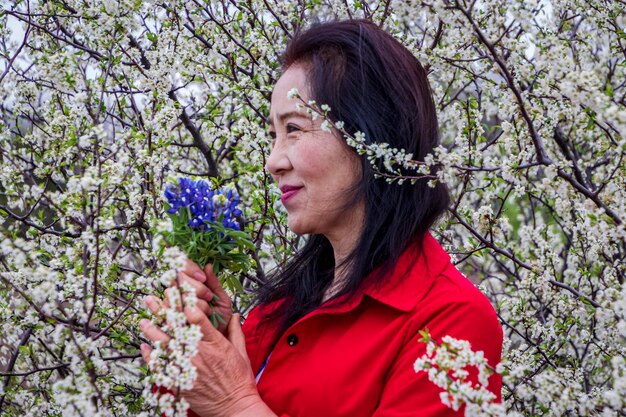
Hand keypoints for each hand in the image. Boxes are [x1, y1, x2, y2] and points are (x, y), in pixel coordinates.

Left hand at [140, 309, 275, 416]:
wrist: (234, 407)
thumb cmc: (239, 381)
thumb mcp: (242, 353)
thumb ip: (235, 332)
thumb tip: (234, 315)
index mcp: (215, 344)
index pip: (198, 318)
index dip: (186, 303)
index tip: (177, 292)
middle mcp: (199, 354)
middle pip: (177, 328)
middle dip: (164, 311)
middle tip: (154, 299)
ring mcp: (187, 368)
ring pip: (165, 345)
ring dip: (153, 331)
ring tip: (144, 321)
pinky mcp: (180, 381)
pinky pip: (160, 367)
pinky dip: (150, 357)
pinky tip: (144, 347)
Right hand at [147, 260, 232, 334]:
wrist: (219, 341)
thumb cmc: (221, 320)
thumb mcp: (222, 300)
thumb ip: (214, 284)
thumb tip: (208, 266)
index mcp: (193, 285)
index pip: (183, 266)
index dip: (190, 269)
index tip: (202, 278)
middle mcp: (180, 293)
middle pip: (178, 281)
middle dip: (195, 288)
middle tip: (208, 297)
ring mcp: (172, 306)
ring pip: (173, 295)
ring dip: (191, 303)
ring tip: (206, 311)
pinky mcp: (168, 320)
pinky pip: (163, 312)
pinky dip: (170, 310)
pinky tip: (180, 312)